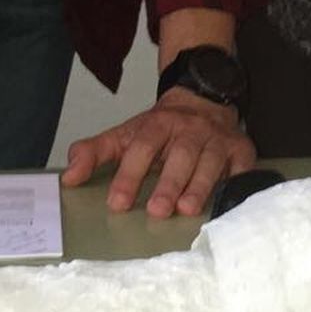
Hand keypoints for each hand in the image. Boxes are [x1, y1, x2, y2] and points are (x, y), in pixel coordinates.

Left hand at [62, 89, 255, 218]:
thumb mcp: (125, 135)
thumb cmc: (161, 129)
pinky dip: (236, 184)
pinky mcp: (242, 150)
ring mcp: (217, 140)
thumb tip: (68, 178)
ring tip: (187, 210)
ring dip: (200, 186)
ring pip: (210, 162)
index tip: (117, 203)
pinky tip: (228, 202)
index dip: (130, 174)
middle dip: (169, 183)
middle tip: (157, 211)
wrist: (203, 100)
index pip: (142, 147)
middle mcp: (189, 130)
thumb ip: (94, 153)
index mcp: (158, 124)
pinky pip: (242, 168)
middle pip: (179, 155)